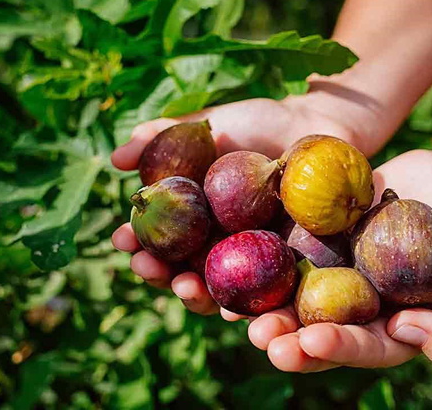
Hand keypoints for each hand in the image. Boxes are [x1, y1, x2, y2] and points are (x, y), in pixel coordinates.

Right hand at [111, 83, 384, 315]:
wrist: (315, 125)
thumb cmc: (258, 123)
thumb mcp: (207, 125)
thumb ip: (162, 137)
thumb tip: (115, 160)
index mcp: (193, 215)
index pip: (157, 236)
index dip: (136, 241)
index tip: (121, 238)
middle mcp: (215, 241)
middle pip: (179, 268)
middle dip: (159, 273)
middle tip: (147, 267)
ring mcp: (248, 257)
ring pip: (216, 288)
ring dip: (195, 295)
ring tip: (186, 289)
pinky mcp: (283, 267)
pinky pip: (264, 293)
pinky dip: (247, 304)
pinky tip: (235, 309)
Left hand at [246, 149, 431, 370]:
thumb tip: (413, 340)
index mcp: (382, 329)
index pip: (356, 346)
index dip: (334, 348)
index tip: (313, 342)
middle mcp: (345, 305)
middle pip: (309, 328)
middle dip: (284, 336)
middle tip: (262, 337)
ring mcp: (324, 270)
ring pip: (285, 293)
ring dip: (258, 303)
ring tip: (233, 310)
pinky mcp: (308, 235)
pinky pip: (278, 246)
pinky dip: (254, 254)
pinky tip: (228, 256)